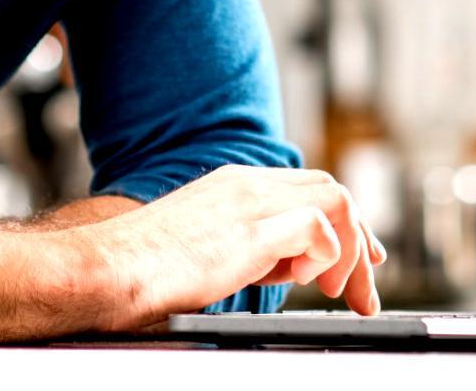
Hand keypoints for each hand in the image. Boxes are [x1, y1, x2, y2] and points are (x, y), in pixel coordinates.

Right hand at [73, 165, 387, 326]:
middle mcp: (248, 183)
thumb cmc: (146, 269)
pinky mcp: (248, 232)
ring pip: (336, 200)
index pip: (311, 186)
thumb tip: (289, 265)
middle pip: (332, 189)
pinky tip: (307, 283)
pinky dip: (326, 256)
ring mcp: (249, 203)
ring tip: (340, 292)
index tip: (364, 255)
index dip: (348, 221)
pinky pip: (317, 229)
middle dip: (361, 238)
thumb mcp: (212, 248)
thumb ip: (254, 247)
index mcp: (237, 183)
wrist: (108, 268)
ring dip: (349, 250)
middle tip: (367, 287)